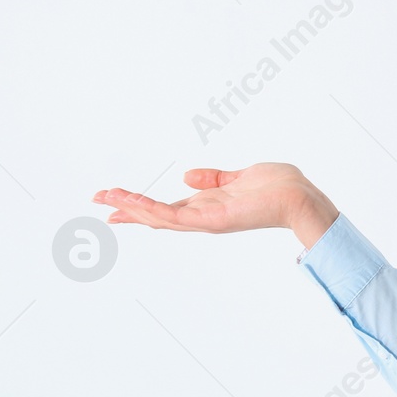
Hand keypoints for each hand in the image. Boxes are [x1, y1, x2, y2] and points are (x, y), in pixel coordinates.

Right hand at [92, 162, 338, 248]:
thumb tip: (188, 176)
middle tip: (96, 197)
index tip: (114, 198)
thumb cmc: (279, 187)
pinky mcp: (212, 220)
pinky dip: (151, 210)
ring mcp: (206, 221)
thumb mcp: (240, 177)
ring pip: (159, 216)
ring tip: (105, 197)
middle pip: (155, 214)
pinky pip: (175, 216)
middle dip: (126, 207)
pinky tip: (132, 203)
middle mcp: (203, 217)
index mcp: (208, 206)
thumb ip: (214, 179)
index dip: (140, 203)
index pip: (167, 207)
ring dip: (131, 206)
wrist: (300, 196)